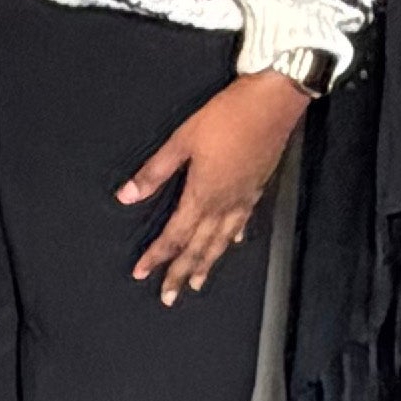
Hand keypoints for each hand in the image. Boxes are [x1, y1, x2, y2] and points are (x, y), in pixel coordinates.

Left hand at [119, 71, 309, 304]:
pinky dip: (232, 237)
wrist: (273, 102)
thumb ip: (155, 171)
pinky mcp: (257, 187)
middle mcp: (224, 204)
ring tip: (197, 285)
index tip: (141, 273)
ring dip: (207, 264)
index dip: (157, 255)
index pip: (175, 235)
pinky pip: (242, 222)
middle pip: (198, 247)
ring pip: (221, 241)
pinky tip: (231, 244)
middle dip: (180, 272)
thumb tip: (126, 196)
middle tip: (168, 297)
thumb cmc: (226, 116)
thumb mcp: (183, 139)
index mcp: (202, 194)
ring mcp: (243, 198)